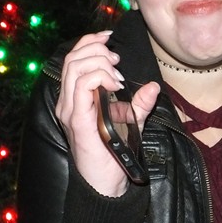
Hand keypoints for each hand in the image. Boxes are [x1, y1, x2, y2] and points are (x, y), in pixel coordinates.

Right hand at [55, 30, 159, 195]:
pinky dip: (99, 77)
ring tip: (116, 73)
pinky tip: (114, 84)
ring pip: (75, 68)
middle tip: (116, 61)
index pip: (74, 59)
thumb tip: (153, 87)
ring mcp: (70, 111)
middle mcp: (67, 102)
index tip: (110, 39)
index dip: (89, 42)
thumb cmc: (114, 155)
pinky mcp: (77, 120)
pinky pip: (81, 87)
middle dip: (96, 49)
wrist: (106, 183)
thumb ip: (139, 105)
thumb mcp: (131, 124)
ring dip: (99, 62)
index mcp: (75, 99)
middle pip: (72, 58)